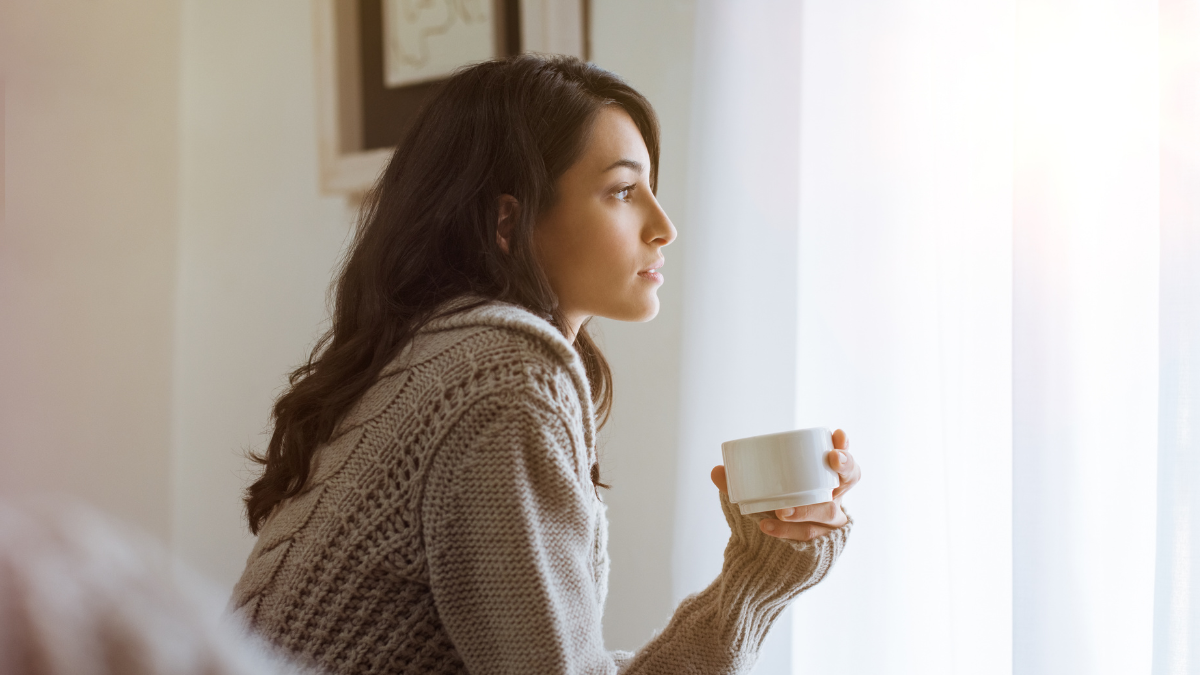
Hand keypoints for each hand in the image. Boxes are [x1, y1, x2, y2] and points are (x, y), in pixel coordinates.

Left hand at [710, 428, 859, 541]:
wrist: (769, 557)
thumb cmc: (770, 512)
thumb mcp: (756, 494)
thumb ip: (738, 483)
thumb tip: (716, 470)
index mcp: (823, 479)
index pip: (843, 459)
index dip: (845, 447)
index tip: (838, 434)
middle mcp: (834, 498)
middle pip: (850, 479)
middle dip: (845, 466)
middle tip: (831, 459)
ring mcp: (831, 523)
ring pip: (828, 512)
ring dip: (805, 508)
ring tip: (781, 510)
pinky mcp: (823, 544)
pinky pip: (809, 536)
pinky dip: (787, 532)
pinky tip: (768, 526)